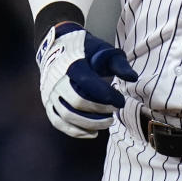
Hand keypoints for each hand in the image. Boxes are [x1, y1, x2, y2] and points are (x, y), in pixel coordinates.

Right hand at [37, 22, 137, 137]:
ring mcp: (50, 93)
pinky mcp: (48, 103)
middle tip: (114, 112)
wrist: (57, 47)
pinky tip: (93, 133)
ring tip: (107, 122)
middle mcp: (57, 80)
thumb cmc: (86, 51)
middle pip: (78, 103)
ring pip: (67, 115)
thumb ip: (119, 64)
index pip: (89, 84)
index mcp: (71, 65)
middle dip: (99, 111)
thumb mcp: (103, 51)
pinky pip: (58, 122)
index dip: (107, 96)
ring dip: (90, 123)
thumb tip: (133, 78)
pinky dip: (75, 131)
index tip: (121, 101)